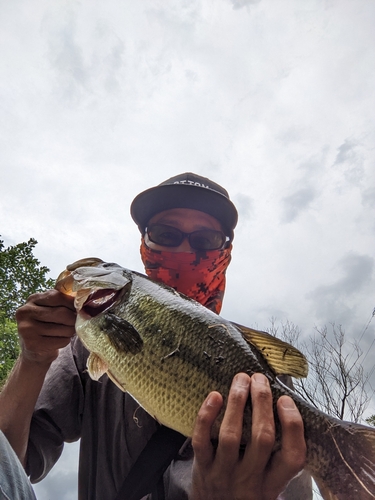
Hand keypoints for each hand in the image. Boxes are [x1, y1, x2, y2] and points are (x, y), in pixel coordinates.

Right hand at [15, 290, 75, 364]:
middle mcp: (26, 312)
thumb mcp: (50, 308)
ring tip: (67, 332)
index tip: (79, 309)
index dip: (72, 303)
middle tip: (75, 323)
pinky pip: (61, 341)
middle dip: (73, 319)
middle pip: (62, 313)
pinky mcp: (32, 344)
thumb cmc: (46, 324)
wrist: (33, 350)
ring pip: (64, 328)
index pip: (58, 296)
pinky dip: (66, 341)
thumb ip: (63, 301)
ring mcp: (27, 329)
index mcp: (32, 299)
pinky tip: (60, 340)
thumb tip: (85, 300)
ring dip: (71, 331)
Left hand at [191, 373, 305, 499]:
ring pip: (231, 436)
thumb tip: (282, 403)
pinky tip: (214, 395)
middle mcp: (251, 479)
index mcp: (273, 482)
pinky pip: (202, 440)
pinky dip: (207, 416)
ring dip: (237, 402)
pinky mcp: (202, 468)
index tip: (285, 400)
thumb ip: (275, 454)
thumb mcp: (267, 481)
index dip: (292, 425)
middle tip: (259, 379)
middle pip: (262, 438)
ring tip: (241, 379)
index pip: (293, 456)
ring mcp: (224, 474)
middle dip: (262, 402)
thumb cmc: (245, 490)